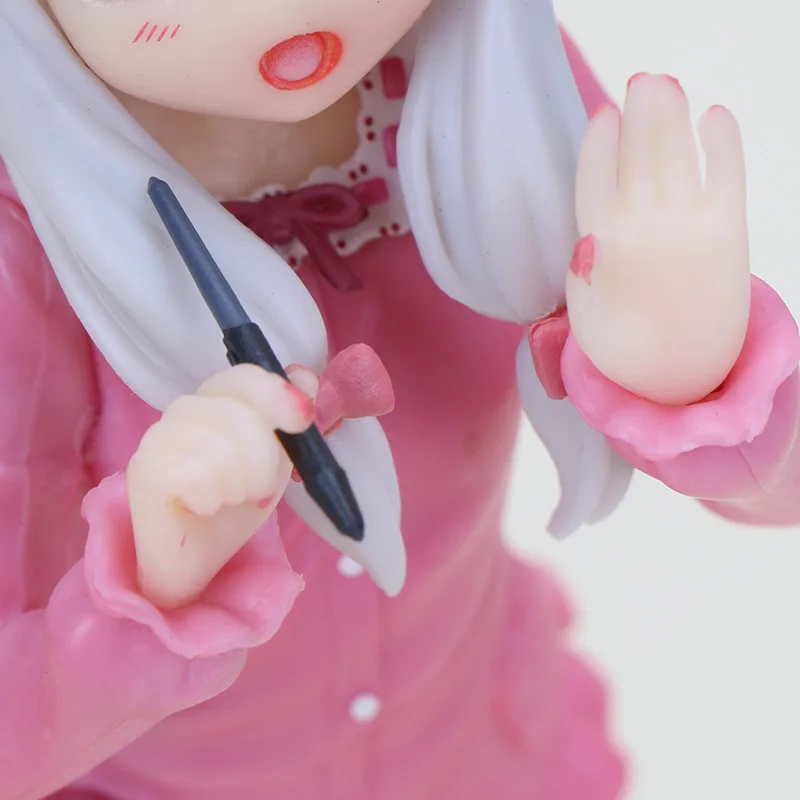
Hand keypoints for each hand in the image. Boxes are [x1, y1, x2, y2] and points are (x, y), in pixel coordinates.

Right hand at [127, 364, 316, 609]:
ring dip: (239, 486)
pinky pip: (201, 475)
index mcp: (216, 400)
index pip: (244, 377)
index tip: (303, 421)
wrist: (198, 560)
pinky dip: (214, 501)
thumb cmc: (235, 506)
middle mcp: (183, 410)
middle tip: (256, 490)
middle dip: (264, 462)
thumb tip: (303, 375)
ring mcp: (158, 437)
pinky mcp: (144, 469)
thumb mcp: (276, 459)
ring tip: (228, 499)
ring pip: (223, 448)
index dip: (278, 394)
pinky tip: (202, 509)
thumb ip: (288, 419)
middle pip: (242, 417)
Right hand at [565, 73, 750, 404]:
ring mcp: (689, 224)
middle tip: (640, 82)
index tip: (602, 117)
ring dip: (671, 113)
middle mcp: (644, 226)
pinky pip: (727, 173)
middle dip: (640, 111)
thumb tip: (590, 231)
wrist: (680, 380)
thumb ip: (582, 264)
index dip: (601, 141)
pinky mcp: (729, 231)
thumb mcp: (581, 311)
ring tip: (665, 86)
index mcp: (600, 245)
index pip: (596, 175)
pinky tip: (715, 116)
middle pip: (639, 151)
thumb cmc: (623, 345)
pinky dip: (723, 141)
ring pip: (676, 151)